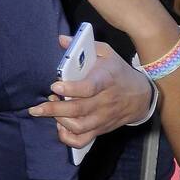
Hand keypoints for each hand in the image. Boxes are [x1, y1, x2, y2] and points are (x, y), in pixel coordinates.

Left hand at [30, 36, 155, 146]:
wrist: (141, 95)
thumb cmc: (118, 71)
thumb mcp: (106, 53)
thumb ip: (83, 45)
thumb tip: (61, 39)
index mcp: (106, 80)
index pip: (89, 87)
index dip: (71, 88)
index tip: (55, 85)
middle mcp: (105, 101)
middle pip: (79, 110)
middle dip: (54, 110)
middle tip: (38, 107)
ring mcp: (103, 117)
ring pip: (80, 127)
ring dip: (60, 122)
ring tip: (49, 111)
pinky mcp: (101, 129)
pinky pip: (84, 140)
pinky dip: (68, 138)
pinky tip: (59, 127)